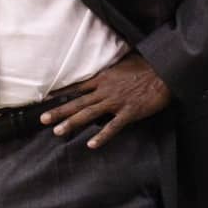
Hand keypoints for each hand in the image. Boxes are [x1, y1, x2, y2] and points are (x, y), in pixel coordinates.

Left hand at [39, 52, 170, 148]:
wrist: (165, 72)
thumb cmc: (146, 66)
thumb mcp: (123, 62)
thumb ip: (110, 67)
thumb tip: (104, 65)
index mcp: (103, 78)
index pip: (77, 87)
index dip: (61, 93)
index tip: (46, 99)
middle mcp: (105, 91)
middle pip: (77, 102)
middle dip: (59, 111)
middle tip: (43, 119)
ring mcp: (116, 102)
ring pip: (89, 114)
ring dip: (72, 123)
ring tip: (58, 131)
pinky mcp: (129, 112)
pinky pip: (113, 126)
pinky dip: (102, 136)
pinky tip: (91, 145)